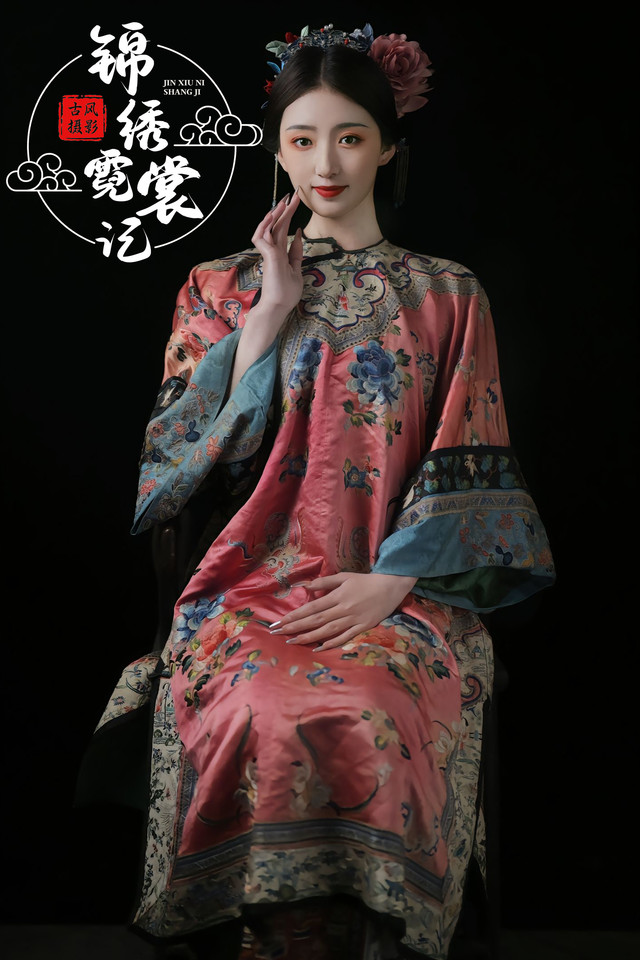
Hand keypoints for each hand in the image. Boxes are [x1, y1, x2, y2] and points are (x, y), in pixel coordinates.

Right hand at [249, 190, 303, 320]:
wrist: (278, 307)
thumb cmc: (285, 293)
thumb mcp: (297, 270)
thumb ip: (296, 253)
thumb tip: (298, 235)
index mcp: (280, 254)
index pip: (284, 230)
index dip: (289, 216)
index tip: (295, 204)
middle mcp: (273, 251)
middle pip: (278, 225)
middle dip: (286, 209)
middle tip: (294, 194)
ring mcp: (268, 254)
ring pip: (269, 228)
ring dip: (276, 214)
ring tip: (284, 201)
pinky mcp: (267, 257)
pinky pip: (262, 236)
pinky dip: (265, 225)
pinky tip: (272, 215)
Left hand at [269, 572, 418, 651]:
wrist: (390, 587)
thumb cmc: (365, 581)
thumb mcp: (344, 577)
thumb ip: (324, 582)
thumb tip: (305, 587)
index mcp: (337, 596)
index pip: (312, 608)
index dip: (295, 615)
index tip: (280, 621)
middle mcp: (343, 609)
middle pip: (316, 620)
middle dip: (295, 627)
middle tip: (278, 633)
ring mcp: (352, 620)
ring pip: (327, 630)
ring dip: (308, 637)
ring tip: (292, 642)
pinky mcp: (362, 627)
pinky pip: (344, 637)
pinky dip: (331, 643)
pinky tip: (318, 648)